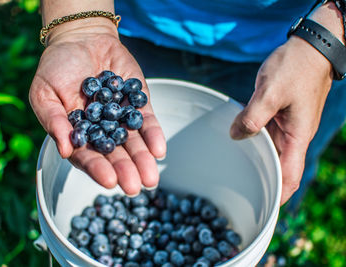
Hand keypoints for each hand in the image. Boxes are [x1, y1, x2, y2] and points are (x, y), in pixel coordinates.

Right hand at [29, 21, 165, 195]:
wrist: (82, 38)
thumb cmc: (57, 67)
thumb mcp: (44, 91)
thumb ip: (53, 120)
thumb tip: (65, 150)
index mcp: (77, 134)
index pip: (87, 156)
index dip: (97, 169)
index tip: (109, 181)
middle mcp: (101, 131)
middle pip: (115, 154)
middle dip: (125, 170)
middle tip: (135, 186)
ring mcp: (121, 118)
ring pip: (134, 143)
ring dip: (143, 159)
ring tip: (151, 177)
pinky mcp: (137, 104)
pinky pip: (146, 122)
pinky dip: (153, 135)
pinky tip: (159, 149)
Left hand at [230, 36, 332, 204]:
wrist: (311, 47)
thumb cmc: (295, 68)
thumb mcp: (269, 93)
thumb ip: (251, 118)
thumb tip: (236, 136)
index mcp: (298, 136)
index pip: (290, 175)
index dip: (280, 194)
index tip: (265, 206)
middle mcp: (294, 134)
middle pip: (279, 165)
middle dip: (264, 178)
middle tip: (241, 188)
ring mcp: (289, 124)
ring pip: (272, 148)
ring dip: (257, 156)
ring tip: (236, 166)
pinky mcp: (282, 113)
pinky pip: (268, 131)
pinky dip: (256, 137)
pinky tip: (240, 137)